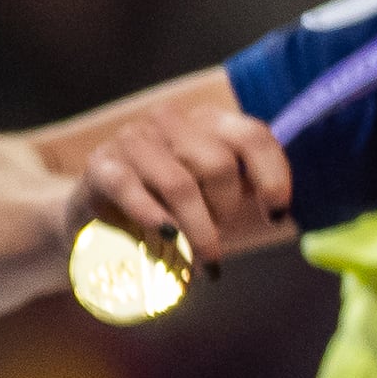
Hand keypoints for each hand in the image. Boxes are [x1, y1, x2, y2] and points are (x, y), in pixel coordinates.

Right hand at [71, 86, 296, 270]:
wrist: (96, 214)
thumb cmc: (167, 205)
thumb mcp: (211, 194)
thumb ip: (243, 191)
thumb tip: (279, 212)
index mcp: (206, 121)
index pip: (253, 137)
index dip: (273, 177)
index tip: (276, 215)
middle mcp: (170, 121)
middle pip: (219, 164)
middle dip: (225, 209)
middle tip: (218, 238)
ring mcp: (132, 140)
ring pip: (180, 183)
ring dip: (195, 227)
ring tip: (199, 256)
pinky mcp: (101, 165)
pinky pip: (131, 188)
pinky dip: (153, 217)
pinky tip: (166, 236)